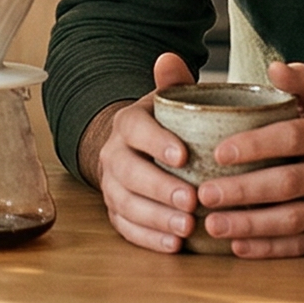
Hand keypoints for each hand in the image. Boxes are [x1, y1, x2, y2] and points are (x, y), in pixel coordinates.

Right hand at [84, 53, 205, 252]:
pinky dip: (148, 238)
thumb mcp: (171, 101)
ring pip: (126, 204)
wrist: (139, 151)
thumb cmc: (167, 126)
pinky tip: (173, 245)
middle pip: (129, 172)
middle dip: (159, 188)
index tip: (183, 157)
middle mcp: (115, 154)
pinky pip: (126, 228)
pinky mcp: (116, 212)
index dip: (156, 142)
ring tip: (186, 228)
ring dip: (156, 218)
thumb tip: (169, 57)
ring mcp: (112, 185)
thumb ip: (174, 82)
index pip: (136, 129)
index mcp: (129, 123)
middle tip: (191, 201)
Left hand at [194, 60, 303, 257]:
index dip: (255, 146)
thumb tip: (275, 68)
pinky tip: (237, 245)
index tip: (218, 152)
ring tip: (212, 223)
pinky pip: (301, 245)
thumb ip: (303, 82)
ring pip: (293, 220)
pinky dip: (268, 248)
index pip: (292, 139)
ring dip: (250, 225)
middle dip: (243, 191)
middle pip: (287, 184)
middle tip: (203, 193)